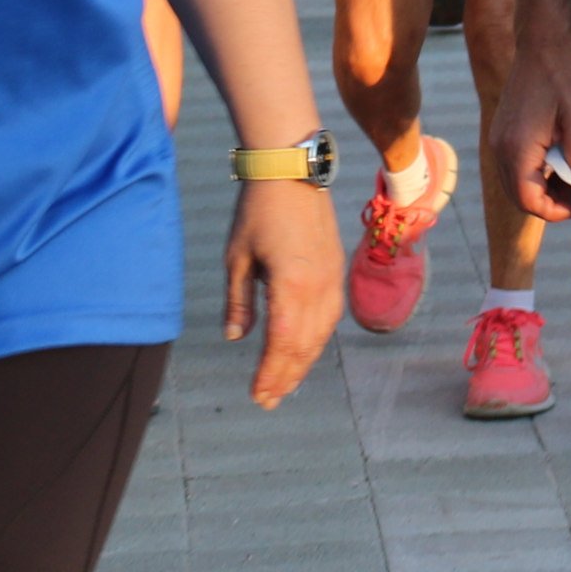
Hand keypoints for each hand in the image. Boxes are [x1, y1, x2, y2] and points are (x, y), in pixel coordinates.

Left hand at [221, 180, 345, 408]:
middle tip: (268, 401)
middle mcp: (318, 287)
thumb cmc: (257, 211)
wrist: (292, 170)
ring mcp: (332, 279)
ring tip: (284, 385)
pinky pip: (331, 317)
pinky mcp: (336, 270)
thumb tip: (235, 338)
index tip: (257, 395)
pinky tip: (304, 350)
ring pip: (321, 335)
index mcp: (291, 285)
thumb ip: (239, 301)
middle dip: (286, 377)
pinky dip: (317, 340)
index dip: (270, 373)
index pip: (282, 343)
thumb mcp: (237, 257)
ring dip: (303, 363)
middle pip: (305, 346)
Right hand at [489, 30, 570, 229]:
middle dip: (549, 202)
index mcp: (518, 147)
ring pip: (516, 183)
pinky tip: (559, 158)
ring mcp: (498, 138)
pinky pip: (515, 166)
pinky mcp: (502, 131)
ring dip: (543, 187)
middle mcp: (500, 147)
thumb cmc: (565, 75)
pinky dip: (536, 172)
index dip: (554, 211)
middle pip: (518, 196)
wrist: (543, 42)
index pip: (528, 200)